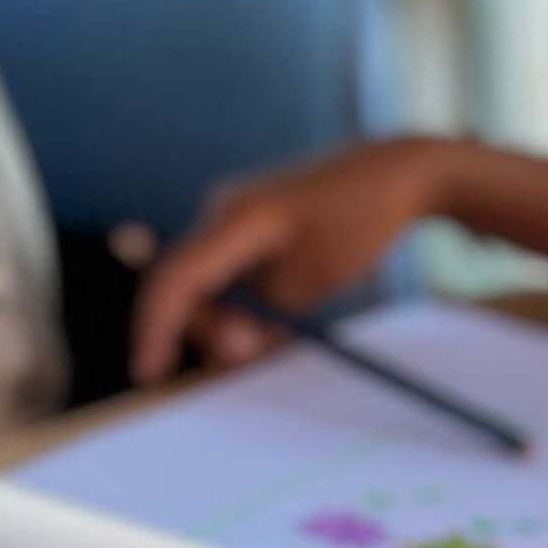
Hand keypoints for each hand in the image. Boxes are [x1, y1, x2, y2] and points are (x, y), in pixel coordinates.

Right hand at [128, 137, 461, 383]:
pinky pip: (230, 274)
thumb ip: (262, 309)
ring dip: (233, 321)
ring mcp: (233, 214)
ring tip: (278, 336)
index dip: (154, 329)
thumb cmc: (362, 222)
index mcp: (235, 217)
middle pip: (187, 287)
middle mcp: (222, 210)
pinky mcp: (250, 225)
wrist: (398, 174)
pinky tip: (277, 322)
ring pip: (208, 285)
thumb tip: (227, 331)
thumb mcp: (313, 280)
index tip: (149, 374)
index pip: (174, 279)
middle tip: (258, 352)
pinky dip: (246, 306)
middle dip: (213, 329)